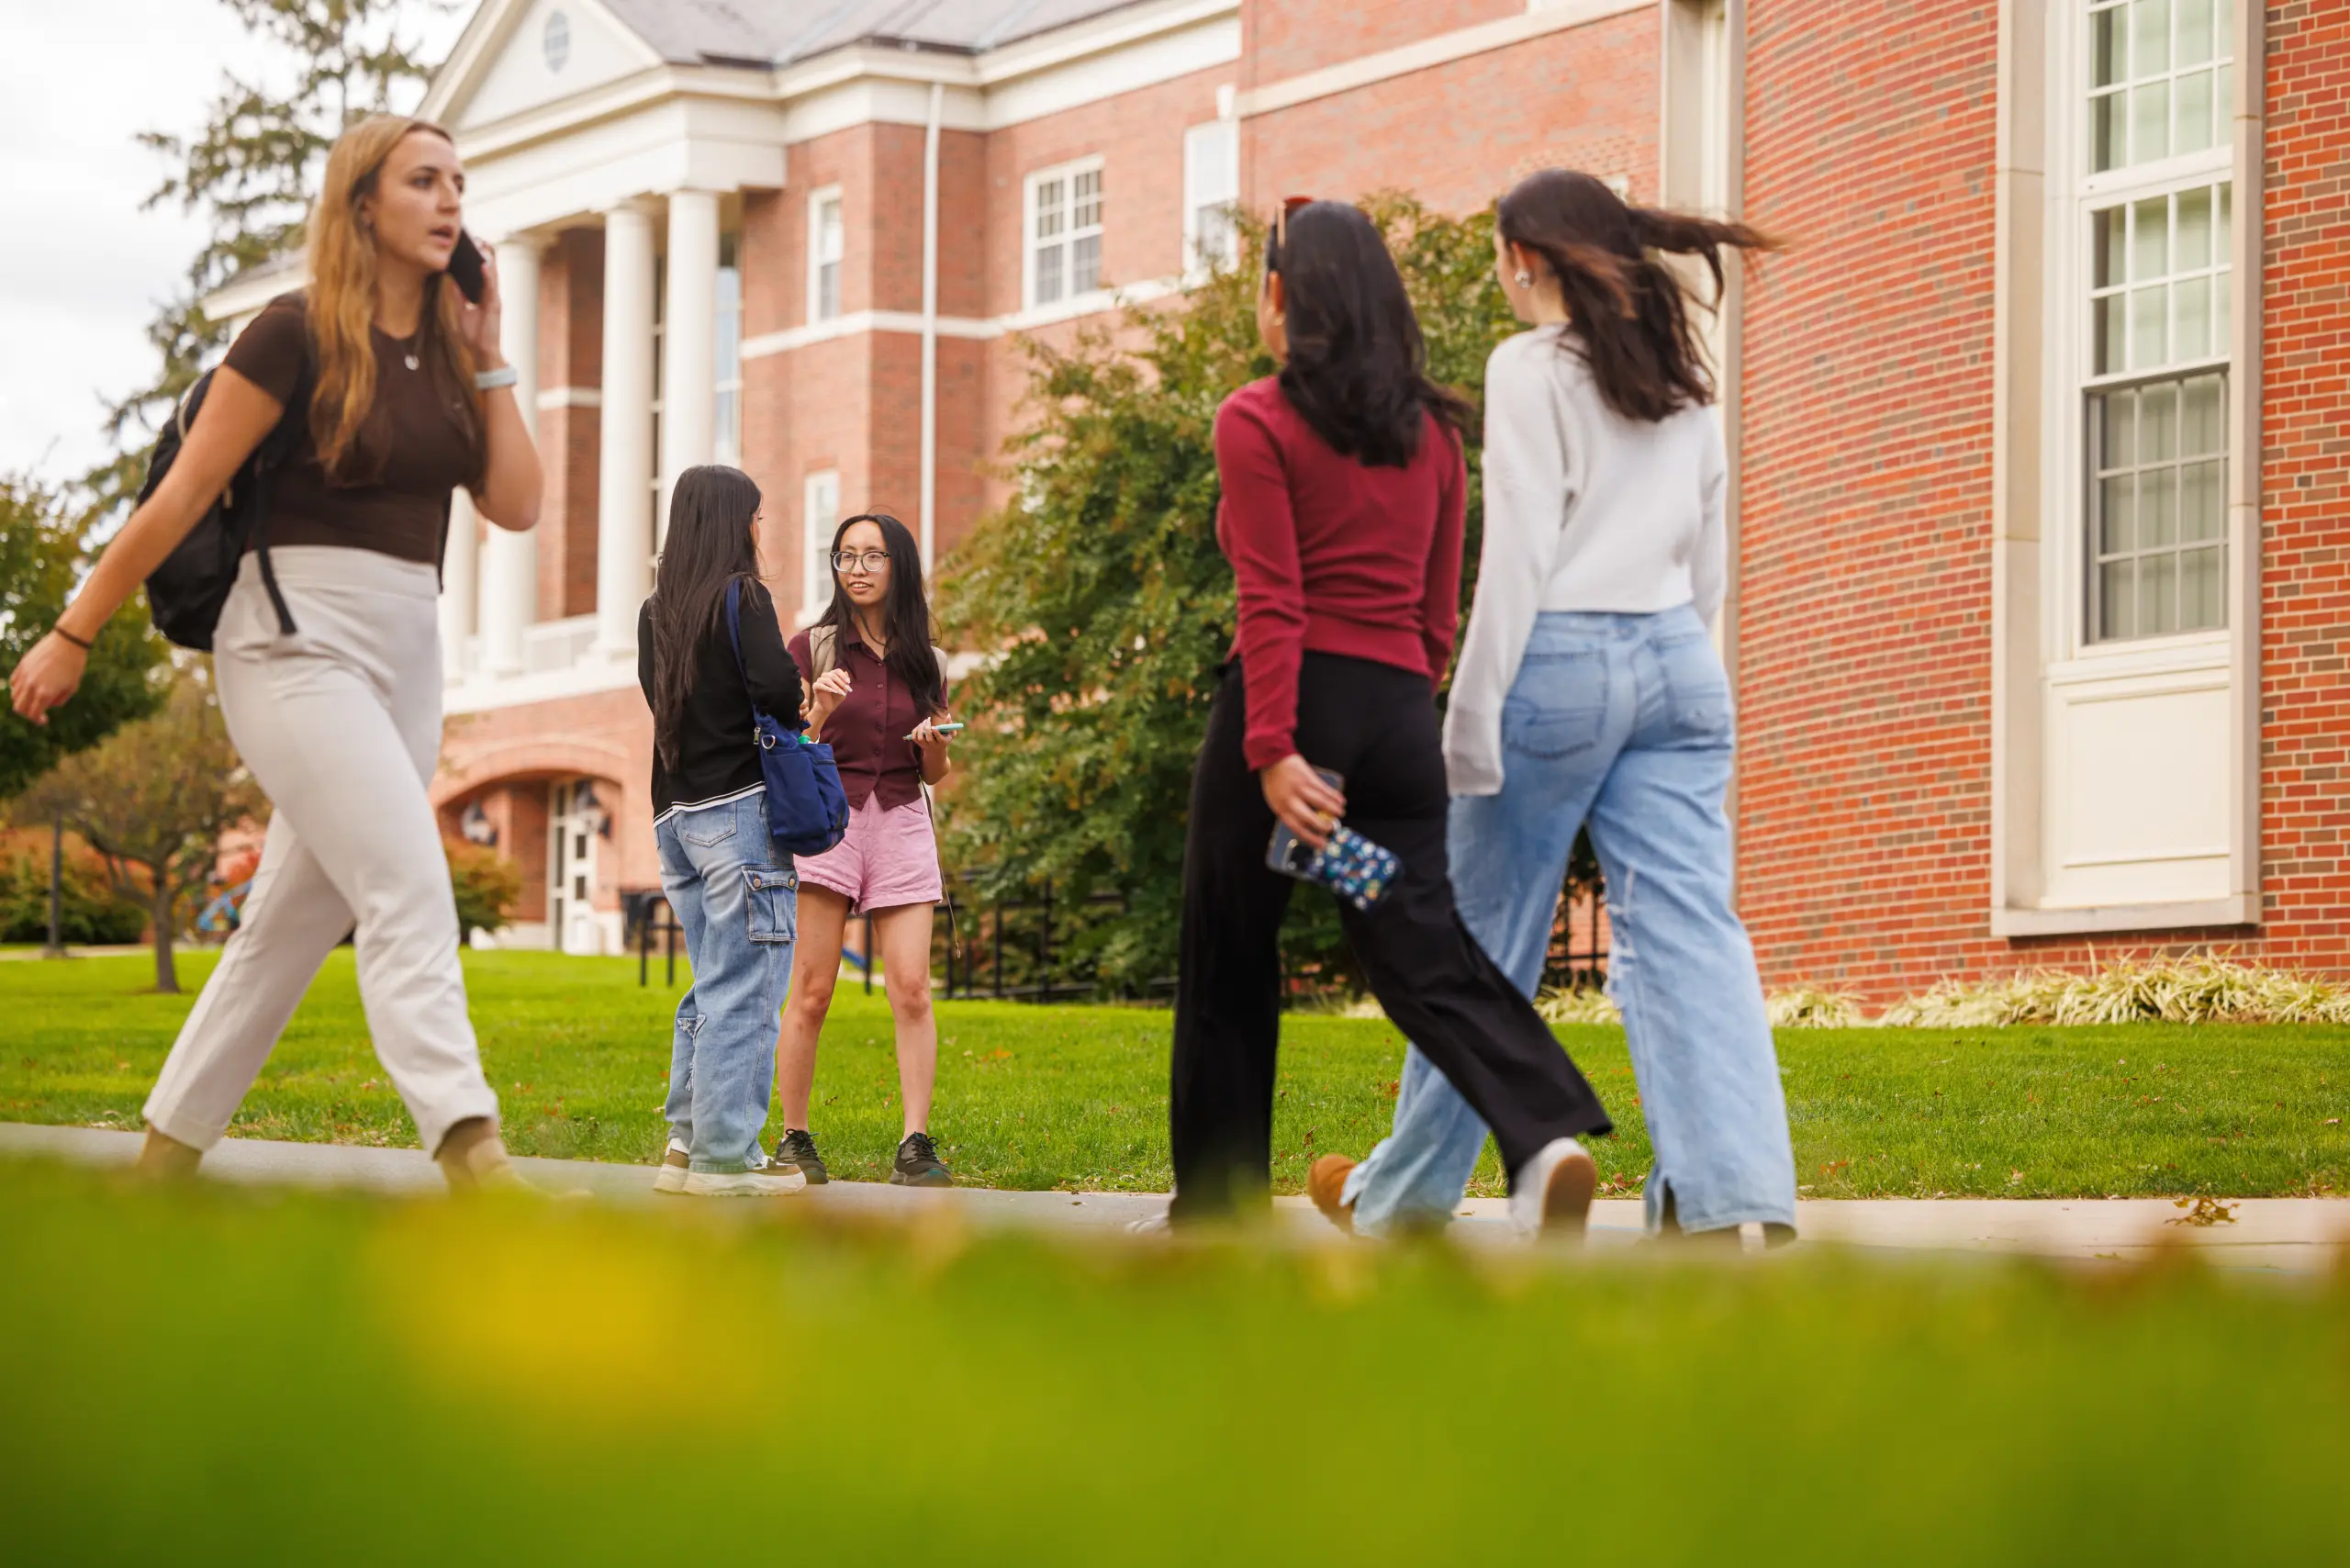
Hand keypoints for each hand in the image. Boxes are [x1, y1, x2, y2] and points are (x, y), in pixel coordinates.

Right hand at [8, 631, 90, 726]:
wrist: (67, 642)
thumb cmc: (74, 666)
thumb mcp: (72, 687)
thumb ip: (58, 700)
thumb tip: (47, 705)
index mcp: (45, 693)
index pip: (33, 714)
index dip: (38, 720)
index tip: (44, 720)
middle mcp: (31, 686)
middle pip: (19, 708)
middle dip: (28, 713)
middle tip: (37, 712)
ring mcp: (24, 675)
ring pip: (15, 695)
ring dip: (23, 700)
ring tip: (35, 698)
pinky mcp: (22, 666)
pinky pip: (14, 682)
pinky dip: (19, 688)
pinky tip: (30, 687)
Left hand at [459, 244, 502, 364]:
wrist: (481, 352)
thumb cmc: (474, 334)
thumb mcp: (461, 311)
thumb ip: (458, 295)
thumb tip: (451, 279)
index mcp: (484, 296)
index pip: (482, 274)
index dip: (478, 259)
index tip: (472, 245)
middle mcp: (491, 296)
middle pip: (488, 271)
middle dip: (484, 255)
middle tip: (477, 239)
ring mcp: (494, 300)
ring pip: (492, 276)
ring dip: (488, 260)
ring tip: (482, 245)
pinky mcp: (495, 306)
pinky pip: (491, 288)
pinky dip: (488, 276)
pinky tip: (484, 265)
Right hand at [805, 667, 851, 729]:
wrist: (829, 706)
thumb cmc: (837, 697)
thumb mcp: (844, 690)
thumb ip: (845, 682)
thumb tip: (846, 672)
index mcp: (832, 674)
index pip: (837, 671)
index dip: (843, 676)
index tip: (849, 682)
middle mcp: (825, 676)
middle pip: (833, 675)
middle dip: (841, 683)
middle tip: (847, 689)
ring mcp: (819, 680)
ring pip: (828, 680)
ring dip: (836, 686)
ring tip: (841, 693)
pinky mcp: (815, 686)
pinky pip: (821, 685)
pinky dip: (828, 688)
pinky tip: (834, 692)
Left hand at [908, 716, 954, 750]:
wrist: (936, 751)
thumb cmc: (944, 739)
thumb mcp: (950, 734)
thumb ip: (950, 725)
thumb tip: (948, 715)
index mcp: (942, 743)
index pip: (940, 739)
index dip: (936, 733)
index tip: (934, 727)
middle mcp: (933, 745)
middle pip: (929, 739)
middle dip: (927, 728)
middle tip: (928, 720)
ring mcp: (925, 745)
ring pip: (920, 738)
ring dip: (920, 728)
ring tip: (924, 722)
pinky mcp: (919, 744)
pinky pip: (914, 738)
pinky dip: (915, 731)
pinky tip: (920, 725)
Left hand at [1260, 754, 1346, 851]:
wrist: (1272, 759)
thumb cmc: (1274, 782)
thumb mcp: (1276, 801)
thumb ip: (1289, 812)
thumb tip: (1306, 825)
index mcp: (1281, 808)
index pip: (1297, 828)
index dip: (1311, 838)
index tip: (1322, 844)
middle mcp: (1290, 800)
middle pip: (1309, 817)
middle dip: (1323, 825)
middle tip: (1332, 828)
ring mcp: (1300, 788)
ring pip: (1320, 802)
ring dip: (1333, 809)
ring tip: (1340, 813)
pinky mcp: (1308, 778)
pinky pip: (1324, 789)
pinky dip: (1334, 796)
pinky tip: (1340, 800)